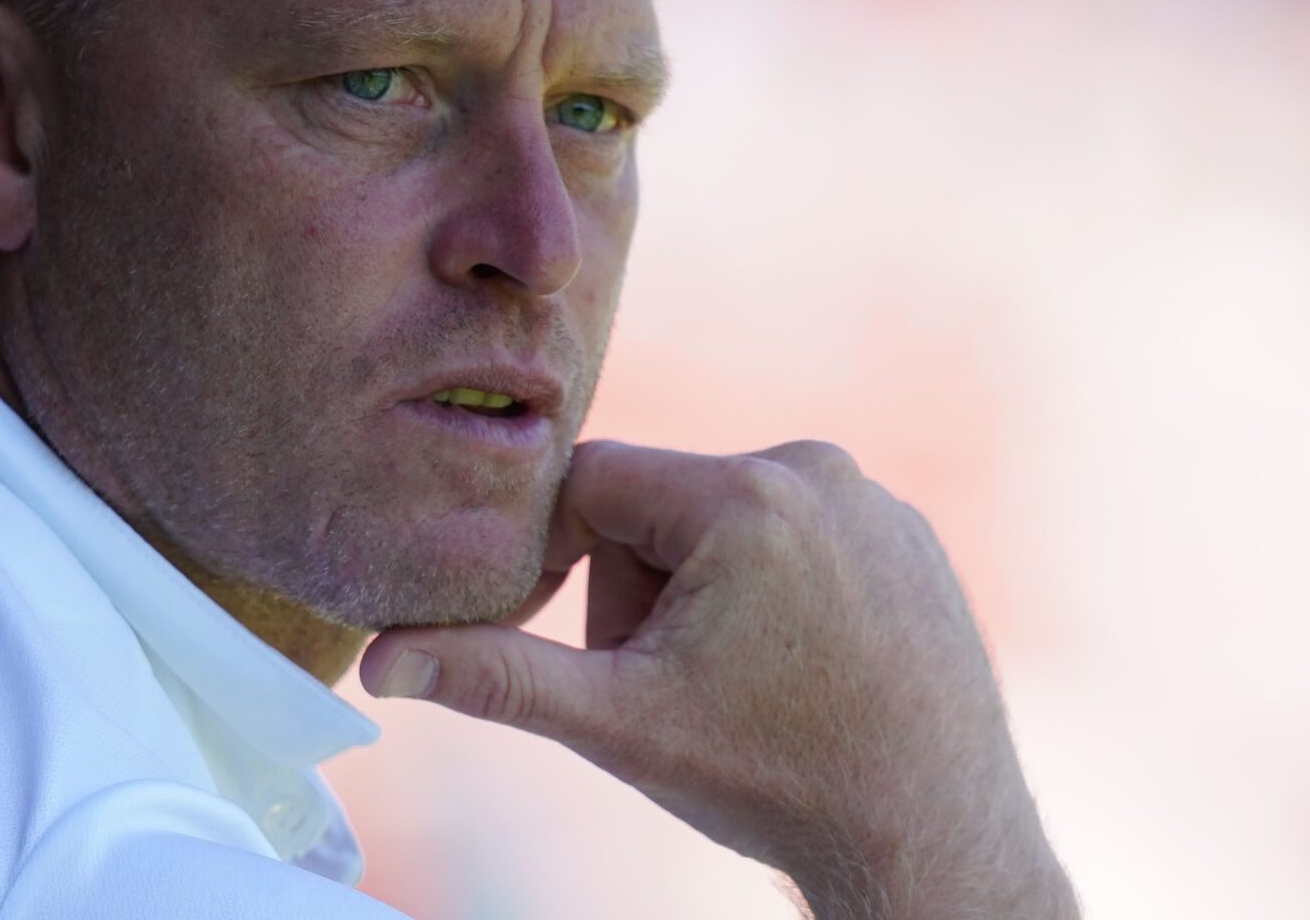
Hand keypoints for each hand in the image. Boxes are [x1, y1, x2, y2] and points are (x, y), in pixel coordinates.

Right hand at [360, 440, 1077, 919]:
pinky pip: (800, 534)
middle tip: (672, 682)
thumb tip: (377, 659)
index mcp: (741, 494)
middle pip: (658, 505)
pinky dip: (777, 590)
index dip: (559, 563)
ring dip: (703, 591)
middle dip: (638, 589)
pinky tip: (799, 668)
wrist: (932, 838)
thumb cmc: (773, 778)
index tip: (574, 641)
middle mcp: (816, 469)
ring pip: (726, 521)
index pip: (590, 484)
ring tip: (741, 681)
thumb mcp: (619, 722)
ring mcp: (875, 500)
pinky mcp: (910, 535)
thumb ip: (495, 673)